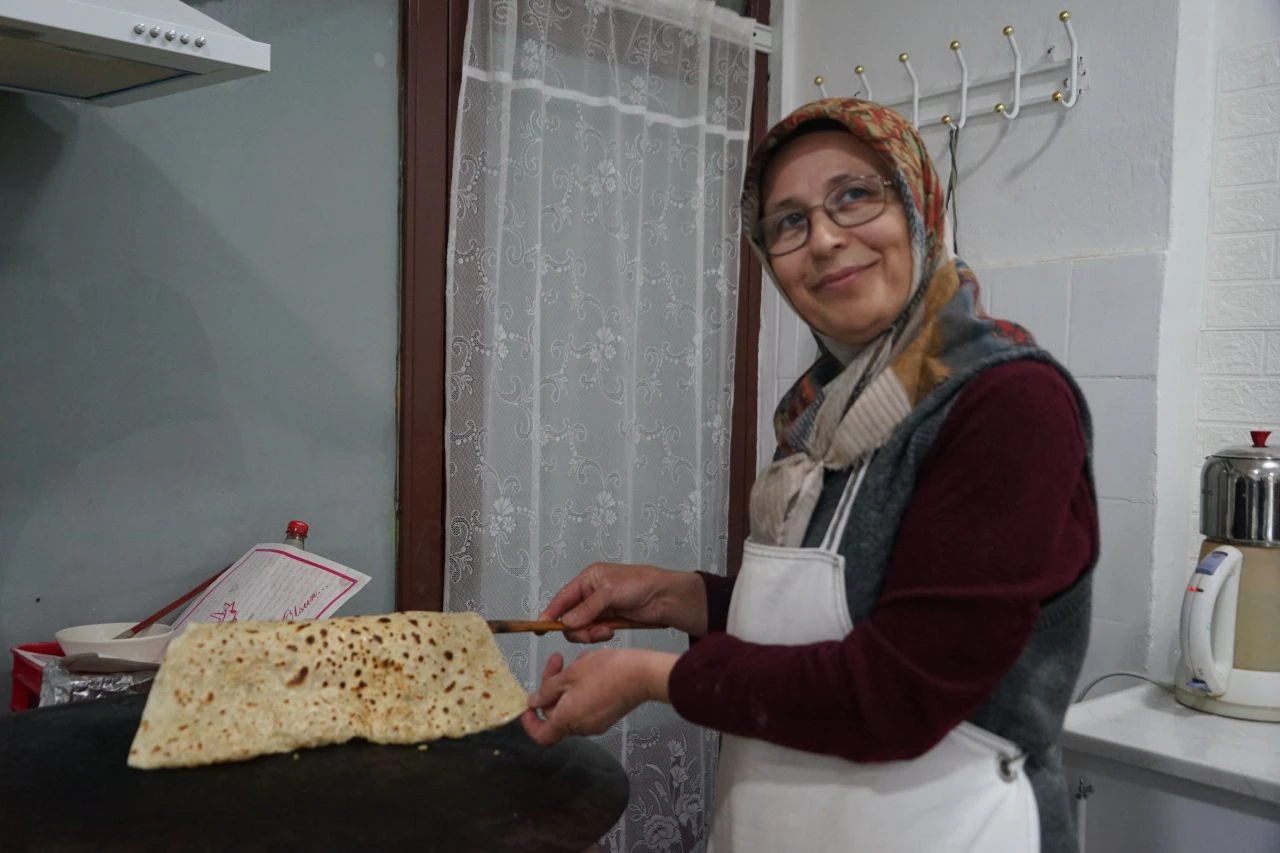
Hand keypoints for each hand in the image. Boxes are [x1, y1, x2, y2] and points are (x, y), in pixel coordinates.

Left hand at [521, 648, 676, 745]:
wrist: (643, 674)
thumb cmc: (608, 671)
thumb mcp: (570, 674)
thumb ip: (548, 690)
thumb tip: (534, 702)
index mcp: (568, 719)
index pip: (541, 736)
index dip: (531, 723)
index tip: (529, 707)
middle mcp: (582, 727)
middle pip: (556, 714)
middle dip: (552, 687)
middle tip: (557, 661)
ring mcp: (597, 723)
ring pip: (572, 706)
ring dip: (569, 684)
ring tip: (579, 661)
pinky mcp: (608, 715)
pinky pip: (586, 705)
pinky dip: (583, 688)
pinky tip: (591, 667)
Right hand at [540, 562, 705, 641]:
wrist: (665, 598)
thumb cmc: (640, 584)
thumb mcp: (610, 592)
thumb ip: (587, 609)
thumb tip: (567, 623)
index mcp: (587, 580)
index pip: (562, 598)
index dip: (550, 613)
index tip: (540, 627)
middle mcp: (590, 594)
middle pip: (570, 617)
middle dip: (577, 628)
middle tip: (591, 632)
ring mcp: (600, 609)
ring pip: (582, 628)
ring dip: (590, 633)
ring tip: (606, 631)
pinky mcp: (609, 621)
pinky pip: (595, 633)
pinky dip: (600, 635)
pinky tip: (612, 631)